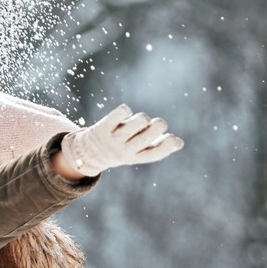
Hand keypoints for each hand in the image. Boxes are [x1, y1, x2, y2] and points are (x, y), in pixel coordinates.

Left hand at [62, 104, 183, 176]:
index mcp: (136, 156)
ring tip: (139, 121)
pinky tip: (124, 113)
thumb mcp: (137, 153)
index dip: (168, 146)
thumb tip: (178, 143)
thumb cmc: (120, 149)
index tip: (174, 138)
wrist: (88, 153)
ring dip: (143, 118)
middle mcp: (125, 149)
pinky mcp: (103, 127)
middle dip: (158, 126)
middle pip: (148, 135)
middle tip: (154, 125)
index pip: (155, 154)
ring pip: (138, 122)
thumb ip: (157, 147)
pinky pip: (119, 114)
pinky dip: (125, 110)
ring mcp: (114, 138)